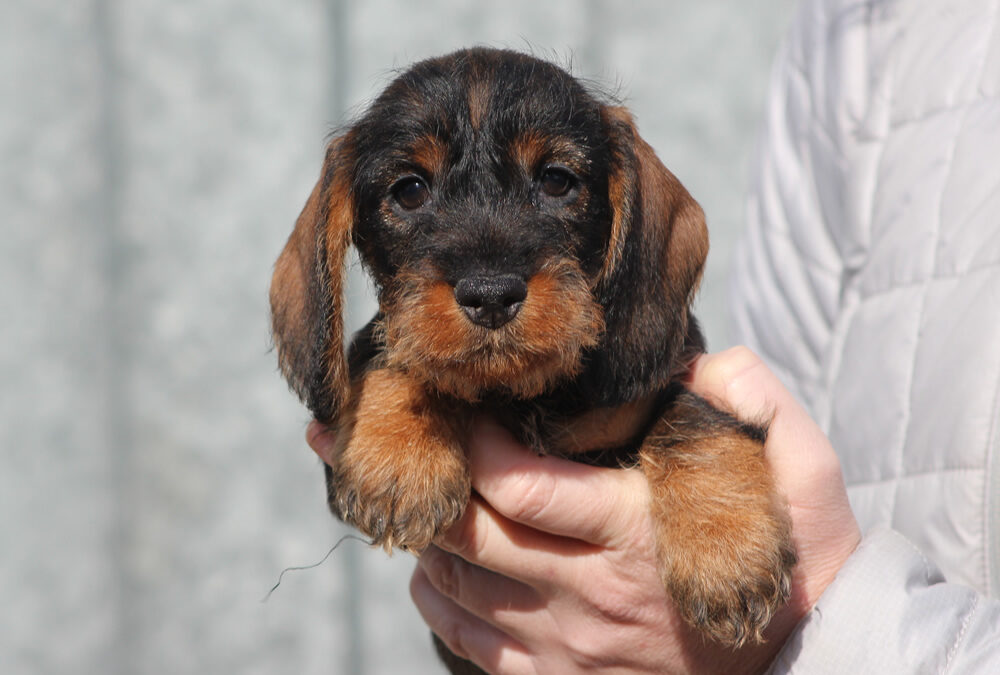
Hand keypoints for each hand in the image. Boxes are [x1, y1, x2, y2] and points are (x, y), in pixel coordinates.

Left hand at [405, 347, 861, 673]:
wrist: (806, 659)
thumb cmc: (793, 554)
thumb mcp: (801, 468)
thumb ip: (754, 398)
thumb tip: (696, 361)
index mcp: (635, 532)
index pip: (521, 486)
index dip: (474, 445)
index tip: (464, 410)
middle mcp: (592, 597)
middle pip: (472, 536)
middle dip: (429, 482)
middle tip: (405, 441)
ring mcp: (572, 649)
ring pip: (459, 589)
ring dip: (430, 536)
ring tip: (427, 494)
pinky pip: (468, 645)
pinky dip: (438, 599)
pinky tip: (440, 564)